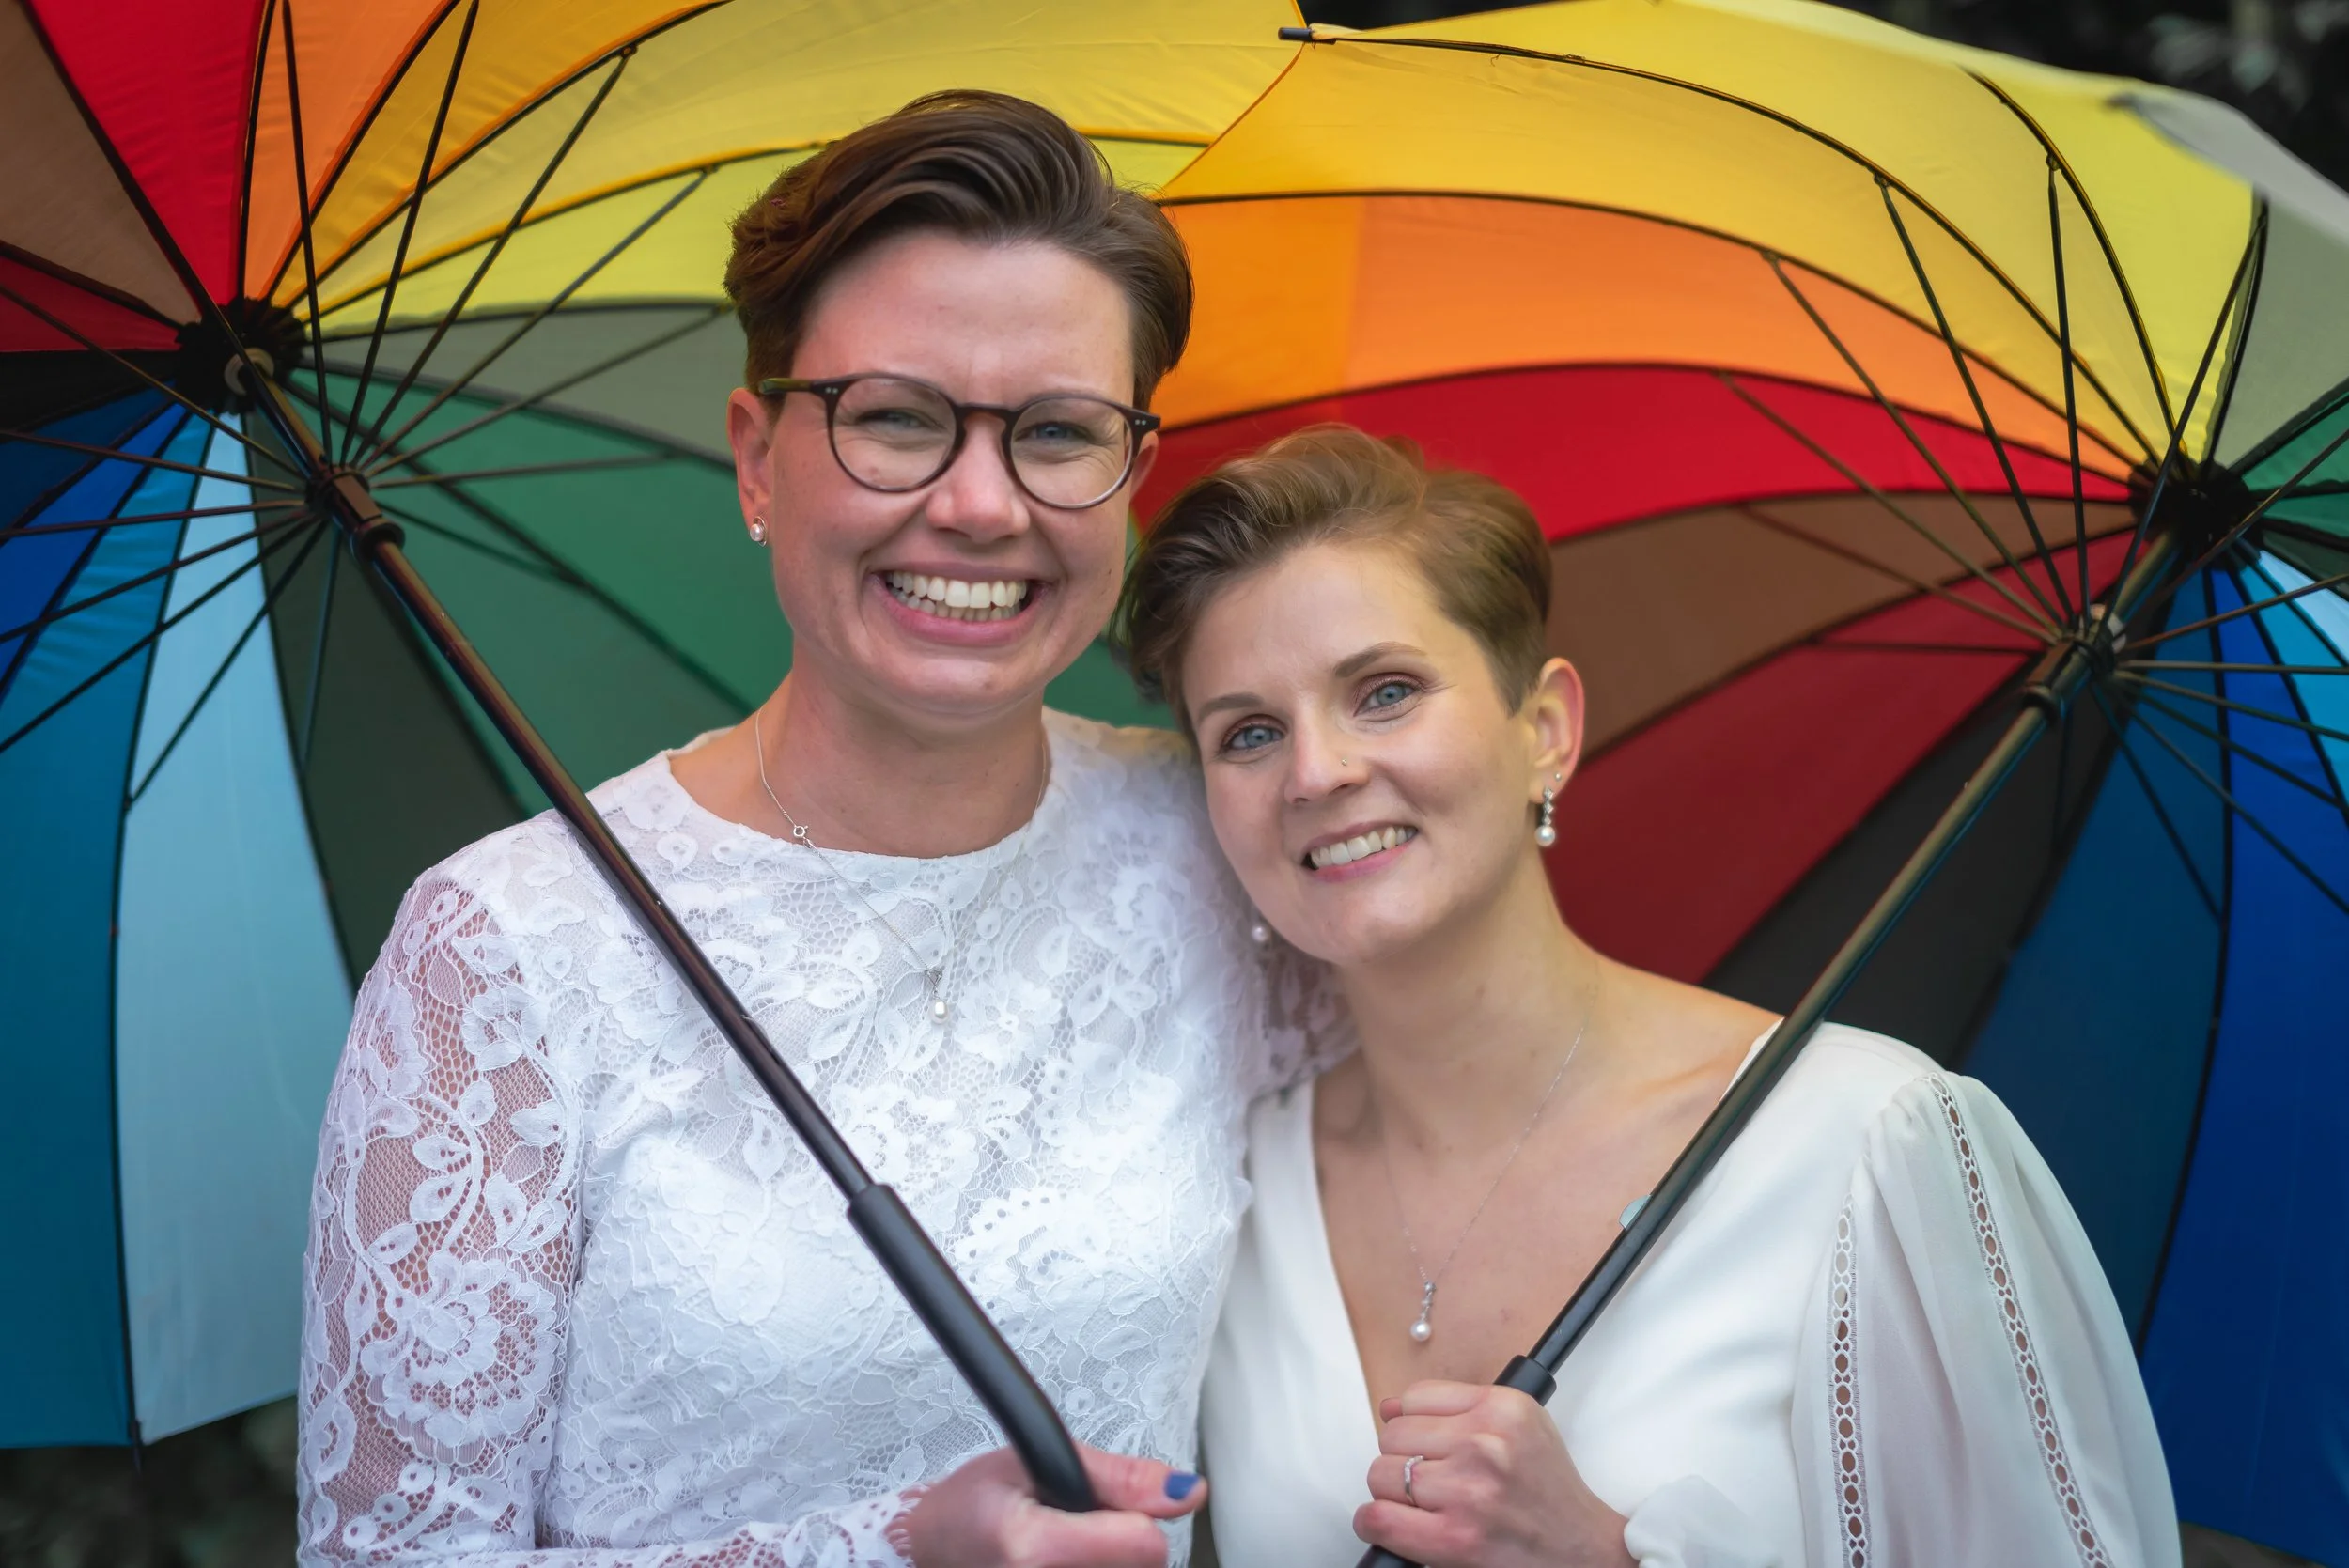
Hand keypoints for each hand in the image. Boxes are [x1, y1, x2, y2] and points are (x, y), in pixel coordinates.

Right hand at [900, 1442, 1205, 1567]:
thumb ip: (1119, 1478)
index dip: (1137, 1518)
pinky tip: (1072, 1566)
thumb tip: (1187, 1490)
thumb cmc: (973, 1504)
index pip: (1146, 1546)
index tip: (1101, 1508)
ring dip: (1112, 1562)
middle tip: (1076, 1527)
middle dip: (1123, 1544)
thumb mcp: (1039, 1460)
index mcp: (1036, 1550)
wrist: (928, 1550)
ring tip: (1070, 1549)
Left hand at [1354, 1382, 1632, 1567]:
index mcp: (1502, 1408)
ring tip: (1423, 1505)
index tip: (1426, 1445)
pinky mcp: (1454, 1538)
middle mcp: (1484, 1445)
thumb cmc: (1549, 1492)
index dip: (1413, 1425)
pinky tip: (1394, 1525)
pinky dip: (1374, 1523)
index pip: (1414, 1399)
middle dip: (1403, 1459)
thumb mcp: (1518, 1428)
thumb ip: (1455, 1409)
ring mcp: (1468, 1492)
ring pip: (1381, 1475)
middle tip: (1431, 1480)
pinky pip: (1379, 1518)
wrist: (1582, 1549)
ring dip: (1392, 1493)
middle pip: (1392, 1436)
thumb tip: (1389, 1407)